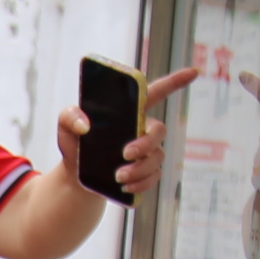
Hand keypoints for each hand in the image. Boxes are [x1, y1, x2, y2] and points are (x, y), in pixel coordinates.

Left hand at [53, 66, 195, 201]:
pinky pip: (153, 178)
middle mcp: (142, 130)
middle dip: (145, 143)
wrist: (76, 177)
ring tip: (118, 176)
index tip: (193, 72)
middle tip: (125, 154)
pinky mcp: (145, 174)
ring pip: (156, 158)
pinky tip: (126, 186)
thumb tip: (84, 124)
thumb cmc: (76, 145)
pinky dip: (141, 184)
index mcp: (129, 113)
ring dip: (140, 169)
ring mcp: (146, 153)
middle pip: (159, 131)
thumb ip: (69, 116)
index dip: (175, 82)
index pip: (155, 93)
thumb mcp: (65, 126)